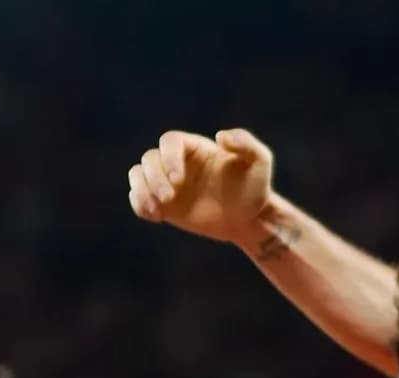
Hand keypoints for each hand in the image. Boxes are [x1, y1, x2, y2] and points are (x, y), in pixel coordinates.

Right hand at [128, 129, 275, 248]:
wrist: (247, 219)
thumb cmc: (254, 188)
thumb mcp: (260, 163)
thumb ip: (246, 144)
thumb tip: (221, 136)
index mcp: (195, 148)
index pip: (169, 141)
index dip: (168, 157)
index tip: (178, 179)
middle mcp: (177, 162)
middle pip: (149, 158)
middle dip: (154, 177)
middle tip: (169, 197)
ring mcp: (167, 183)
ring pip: (138, 175)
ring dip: (141, 189)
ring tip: (157, 208)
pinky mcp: (163, 204)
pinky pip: (138, 198)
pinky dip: (139, 205)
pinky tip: (157, 217)